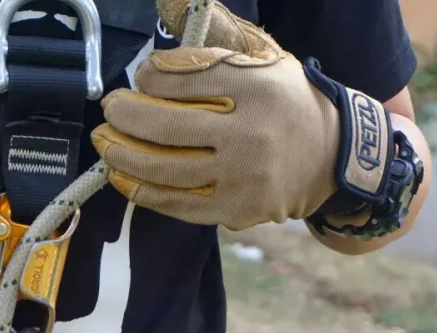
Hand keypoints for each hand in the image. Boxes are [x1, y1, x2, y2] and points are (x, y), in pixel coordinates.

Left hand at [91, 0, 393, 231]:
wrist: (330, 158)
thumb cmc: (286, 102)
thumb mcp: (265, 58)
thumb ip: (218, 37)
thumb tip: (173, 6)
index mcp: (257, 88)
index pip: (187, 78)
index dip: (153, 76)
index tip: (142, 76)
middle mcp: (250, 134)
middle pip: (168, 126)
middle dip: (127, 116)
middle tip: (110, 110)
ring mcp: (242, 177)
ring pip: (166, 169)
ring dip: (124, 156)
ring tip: (105, 143)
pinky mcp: (234, 209)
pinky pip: (177, 203)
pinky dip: (142, 190)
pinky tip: (123, 177)